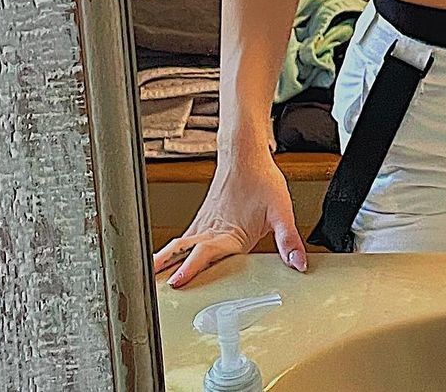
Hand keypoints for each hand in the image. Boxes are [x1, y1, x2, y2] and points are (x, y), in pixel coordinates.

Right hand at [152, 149, 307, 287]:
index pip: (206, 253)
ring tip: (147, 283)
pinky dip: (169, 254)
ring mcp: (203, 225)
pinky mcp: (201, 221)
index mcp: (229, 233)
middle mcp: (211, 230)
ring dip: (163, 264)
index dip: (191, 268)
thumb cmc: (260, 179)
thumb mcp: (281, 210)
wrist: (245, 154)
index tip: (177, 281)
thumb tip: (298, 263)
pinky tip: (163, 265)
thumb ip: (289, 238)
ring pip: (178, 247)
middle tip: (152, 290)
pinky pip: (181, 241)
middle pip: (184, 253)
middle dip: (168, 272)